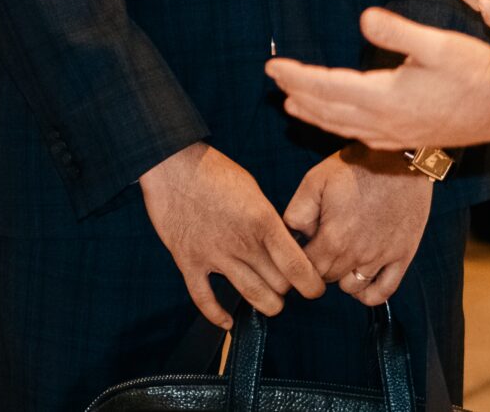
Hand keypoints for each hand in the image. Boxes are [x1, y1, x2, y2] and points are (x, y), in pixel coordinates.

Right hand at [137, 142, 326, 328]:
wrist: (173, 166)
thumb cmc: (216, 173)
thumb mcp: (254, 192)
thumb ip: (268, 221)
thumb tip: (283, 244)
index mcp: (263, 221)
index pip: (295, 265)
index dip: (311, 284)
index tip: (315, 288)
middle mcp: (241, 243)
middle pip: (277, 285)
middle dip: (288, 290)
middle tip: (289, 287)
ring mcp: (214, 255)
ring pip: (249, 296)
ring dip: (265, 305)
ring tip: (271, 303)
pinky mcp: (188, 262)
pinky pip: (205, 299)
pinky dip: (217, 316)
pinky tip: (227, 322)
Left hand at [268, 7, 489, 151]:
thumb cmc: (474, 72)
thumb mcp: (437, 43)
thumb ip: (397, 31)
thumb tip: (364, 18)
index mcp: (385, 97)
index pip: (327, 86)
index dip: (297, 76)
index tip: (272, 67)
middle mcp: (383, 121)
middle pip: (327, 109)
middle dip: (297, 94)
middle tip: (274, 81)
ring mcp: (395, 134)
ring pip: (341, 126)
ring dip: (313, 114)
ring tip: (291, 105)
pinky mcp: (407, 139)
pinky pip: (360, 135)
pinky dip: (338, 127)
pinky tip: (340, 123)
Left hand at [283, 144, 434, 306]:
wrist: (401, 157)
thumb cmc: (357, 166)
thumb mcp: (315, 180)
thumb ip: (297, 213)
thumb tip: (293, 237)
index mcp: (333, 238)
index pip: (306, 269)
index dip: (301, 259)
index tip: (304, 247)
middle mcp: (357, 254)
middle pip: (327, 278)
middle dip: (320, 264)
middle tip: (322, 245)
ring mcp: (382, 257)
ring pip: (351, 286)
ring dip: (342, 276)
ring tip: (342, 255)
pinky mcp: (404, 254)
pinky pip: (384, 291)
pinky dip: (369, 293)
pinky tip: (361, 277)